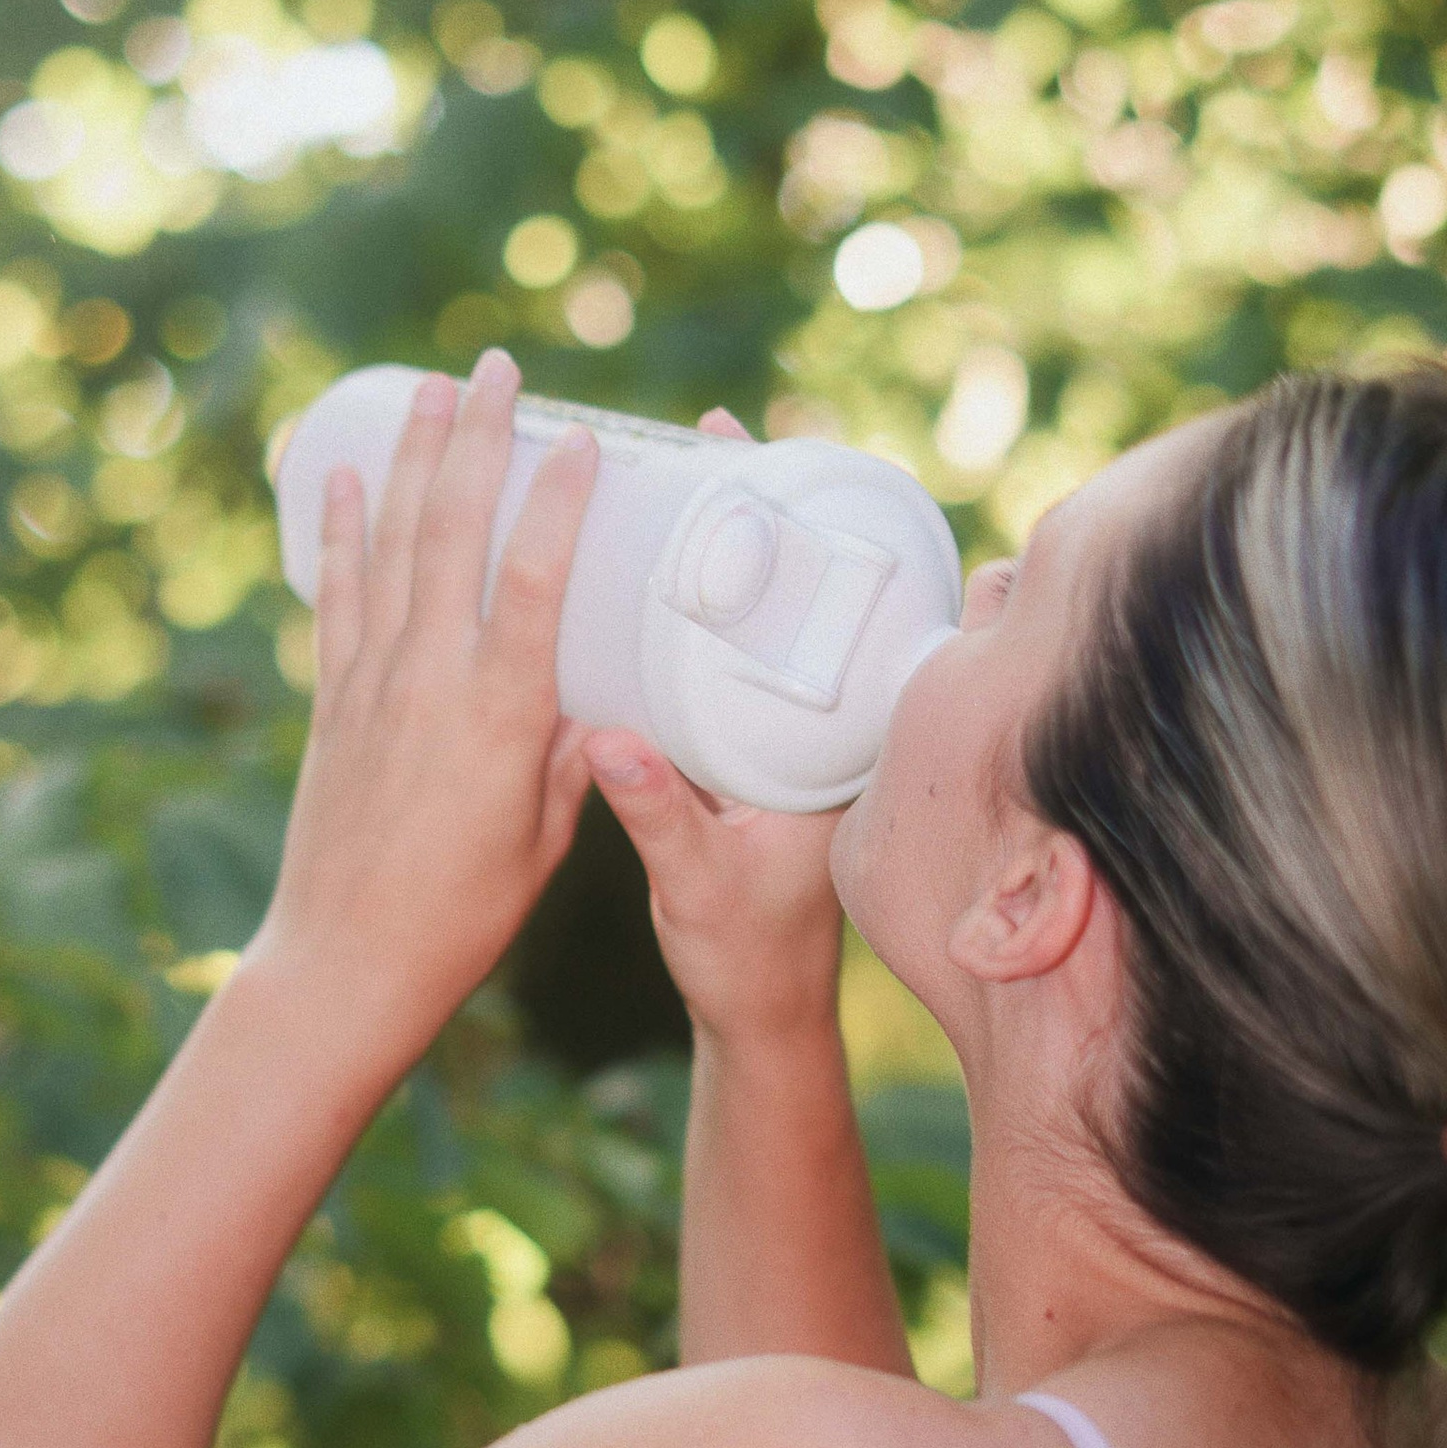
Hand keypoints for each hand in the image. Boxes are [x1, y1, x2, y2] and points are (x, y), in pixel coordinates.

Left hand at [256, 349, 596, 1075]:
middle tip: (497, 368)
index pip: (537, 577)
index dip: (562, 499)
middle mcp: (430, 678)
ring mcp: (371, 682)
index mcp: (501, 713)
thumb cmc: (464, 916)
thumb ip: (570, 755)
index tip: (585, 437)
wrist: (346, 962)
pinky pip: (335, 594)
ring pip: (390, 542)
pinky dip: (338, 530)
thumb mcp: (545, 838)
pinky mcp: (330, 701)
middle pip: (453, 528)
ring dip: (407, 456)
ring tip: (427, 388)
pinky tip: (340, 477)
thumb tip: (596, 694)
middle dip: (476, 437)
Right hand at [583, 410, 846, 1049]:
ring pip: (762, 618)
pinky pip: (730, 656)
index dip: (810, 524)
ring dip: (723, 549)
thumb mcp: (698, 883)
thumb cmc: (744, 957)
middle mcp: (821, 727)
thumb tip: (605, 740)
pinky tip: (643, 565)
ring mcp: (787, 736)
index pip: (842, 604)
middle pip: (802, 589)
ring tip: (669, 472)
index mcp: (835, 748)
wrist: (758, 1014)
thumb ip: (658, 813)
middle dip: (758, 509)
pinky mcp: (750, 752)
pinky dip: (697, 606)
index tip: (765, 456)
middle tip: (704, 433)